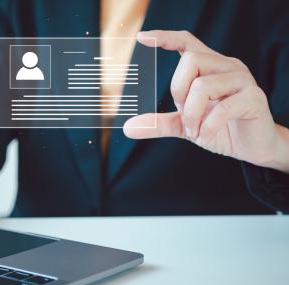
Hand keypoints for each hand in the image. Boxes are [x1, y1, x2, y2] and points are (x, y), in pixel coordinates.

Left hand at [124, 30, 288, 173]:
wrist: (252, 148)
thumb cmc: (220, 129)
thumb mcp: (185, 126)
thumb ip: (159, 123)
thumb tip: (128, 128)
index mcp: (210, 67)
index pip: (187, 42)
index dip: (165, 37)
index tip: (142, 38)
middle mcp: (227, 67)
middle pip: (191, 60)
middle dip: (178, 90)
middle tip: (184, 114)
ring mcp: (242, 80)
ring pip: (204, 84)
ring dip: (192, 113)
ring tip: (195, 131)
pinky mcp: (254, 98)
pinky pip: (224, 107)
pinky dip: (208, 125)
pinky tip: (205, 134)